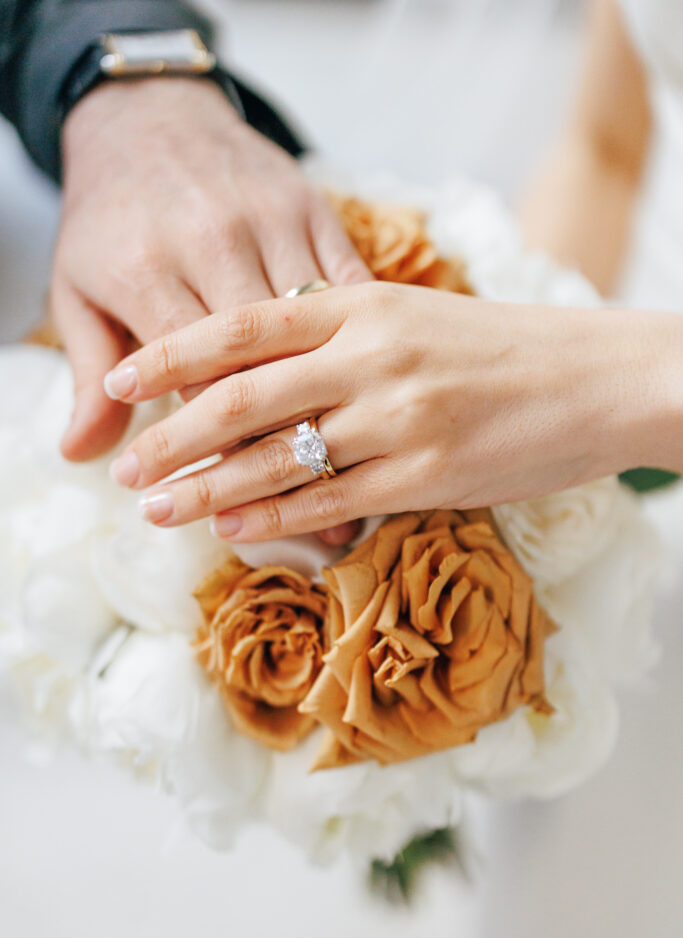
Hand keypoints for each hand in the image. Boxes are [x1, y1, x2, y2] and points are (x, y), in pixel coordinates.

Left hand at [53, 76, 370, 461]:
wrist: (151, 115)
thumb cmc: (110, 218)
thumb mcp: (78, 291)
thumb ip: (86, 372)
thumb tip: (82, 455)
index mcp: (148, 267)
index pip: (192, 377)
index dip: (213, 442)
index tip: (222, 491)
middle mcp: (216, 242)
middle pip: (257, 361)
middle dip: (272, 435)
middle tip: (287, 489)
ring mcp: (274, 222)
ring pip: (310, 333)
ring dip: (322, 407)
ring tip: (334, 466)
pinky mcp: (316, 210)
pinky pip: (345, 289)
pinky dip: (355, 347)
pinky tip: (364, 398)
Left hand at [104, 282, 675, 540]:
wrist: (598, 378)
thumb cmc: (503, 350)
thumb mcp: (415, 319)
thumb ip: (341, 339)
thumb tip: (261, 374)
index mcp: (362, 303)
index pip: (240, 326)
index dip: (169, 353)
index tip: (120, 379)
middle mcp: (371, 355)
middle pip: (239, 398)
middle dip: (169, 436)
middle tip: (126, 469)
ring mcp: (398, 417)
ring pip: (275, 458)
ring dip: (207, 489)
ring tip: (158, 509)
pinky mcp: (427, 474)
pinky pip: (330, 500)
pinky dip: (273, 519)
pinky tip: (232, 531)